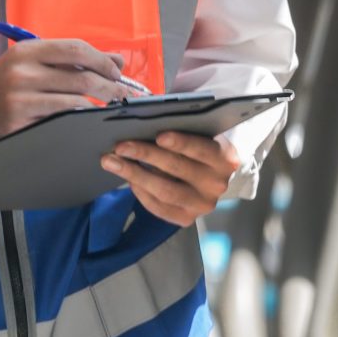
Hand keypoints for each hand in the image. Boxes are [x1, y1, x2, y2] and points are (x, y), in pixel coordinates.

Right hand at [0, 37, 137, 149]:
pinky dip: (77, 120)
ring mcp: (20, 99)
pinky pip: (60, 121)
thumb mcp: (30, 62)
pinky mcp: (19, 123)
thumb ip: (69, 59)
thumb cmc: (4, 82)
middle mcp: (23, 72)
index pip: (76, 49)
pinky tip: (85, 119)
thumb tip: (115, 61)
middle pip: (81, 77)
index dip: (103, 60)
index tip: (117, 70)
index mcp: (27, 51)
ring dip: (98, 105)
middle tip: (123, 93)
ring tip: (109, 106)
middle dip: (110, 86)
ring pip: (75, 102)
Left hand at [102, 131, 241, 226]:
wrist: (212, 177)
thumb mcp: (199, 134)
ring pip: (165, 191)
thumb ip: (181, 126)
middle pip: (178, 169)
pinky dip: (140, 192)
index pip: (202, 149)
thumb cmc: (199, 147)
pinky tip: (128, 179)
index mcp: (225, 158)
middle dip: (146, 154)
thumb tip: (143, 118)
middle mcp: (217, 185)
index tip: (159, 135)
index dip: (181, 143)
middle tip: (120, 146)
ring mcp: (203, 205)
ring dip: (135, 174)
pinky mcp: (187, 219)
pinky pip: (158, 207)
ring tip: (112, 162)